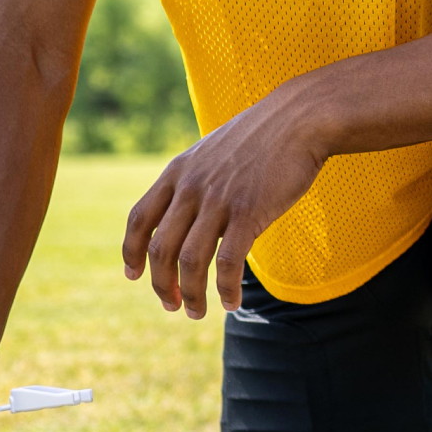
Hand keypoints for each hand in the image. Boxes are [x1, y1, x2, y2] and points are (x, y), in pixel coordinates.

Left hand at [123, 90, 328, 318]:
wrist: (301, 118)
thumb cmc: (264, 137)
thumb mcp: (214, 151)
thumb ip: (197, 182)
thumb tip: (194, 217)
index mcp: (178, 172)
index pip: (139, 219)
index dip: (131, 253)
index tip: (133, 275)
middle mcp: (191, 187)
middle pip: (159, 248)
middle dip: (161, 285)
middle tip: (172, 305)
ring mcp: (219, 200)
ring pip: (190, 260)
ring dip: (190, 294)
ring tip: (197, 312)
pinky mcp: (249, 212)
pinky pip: (229, 262)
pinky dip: (225, 288)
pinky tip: (231, 302)